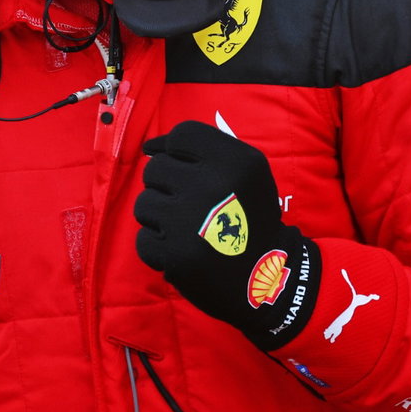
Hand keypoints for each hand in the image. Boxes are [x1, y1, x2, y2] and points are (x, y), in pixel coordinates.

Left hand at [134, 120, 318, 349]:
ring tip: (185, 229)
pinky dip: (158, 248)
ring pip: (144, 203)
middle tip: (188, 205)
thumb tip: (151, 148)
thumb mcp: (248, 171)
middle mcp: (209, 186)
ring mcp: (188, 221)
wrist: (267, 277)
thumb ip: (207, 150)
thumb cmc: (252, 217)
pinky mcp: (175, 254)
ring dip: (159, 217)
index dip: (175, 150)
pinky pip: (143, 239)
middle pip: (155, 168)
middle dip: (166, 185)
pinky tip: (183, 251)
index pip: (182, 135)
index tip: (183, 168)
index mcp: (233, 161)